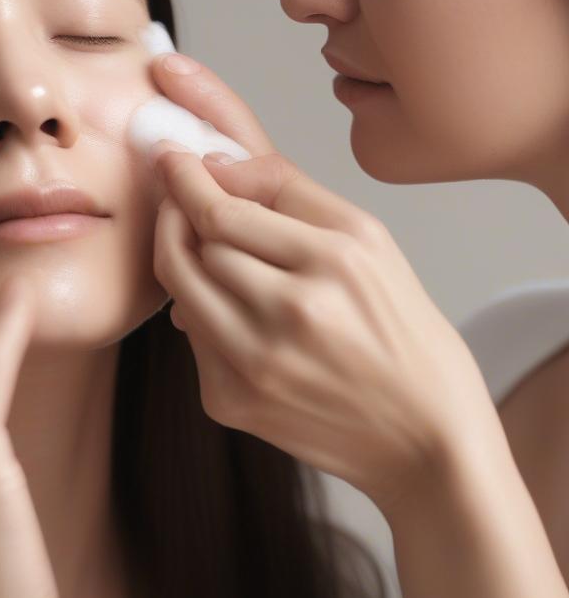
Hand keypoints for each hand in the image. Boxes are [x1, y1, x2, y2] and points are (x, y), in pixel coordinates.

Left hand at [149, 57, 505, 519]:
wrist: (426, 441)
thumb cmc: (402, 331)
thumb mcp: (371, 241)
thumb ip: (290, 191)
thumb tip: (214, 165)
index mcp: (335, 262)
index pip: (222, 210)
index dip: (184, 178)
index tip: (170, 157)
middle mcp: (293, 313)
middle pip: (192, 247)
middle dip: (175, 213)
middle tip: (175, 196)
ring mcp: (256, 363)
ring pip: (180, 287)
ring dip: (179, 257)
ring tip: (196, 242)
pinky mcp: (231, 401)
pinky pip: (190, 335)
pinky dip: (199, 312)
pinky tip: (228, 306)